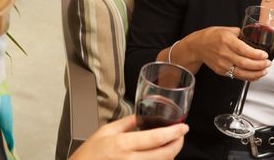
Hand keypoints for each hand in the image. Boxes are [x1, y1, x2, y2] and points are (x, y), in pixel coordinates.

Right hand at [70, 115, 188, 159]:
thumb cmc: (89, 154)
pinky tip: (160, 156)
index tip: (184, 127)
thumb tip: (141, 117)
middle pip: (165, 154)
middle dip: (178, 144)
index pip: (156, 138)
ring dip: (171, 155)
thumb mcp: (105, 131)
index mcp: (123, 144)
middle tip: (181, 135)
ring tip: (171, 144)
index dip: (174, 133)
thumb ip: (126, 123)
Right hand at [182, 26, 270, 80]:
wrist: (197, 46)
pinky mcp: (221, 71)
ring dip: (256, 73)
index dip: (256, 54)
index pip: (243, 50)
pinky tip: (256, 75)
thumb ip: (241, 34)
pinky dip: (248, 77)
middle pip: (245, 63)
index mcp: (226, 40)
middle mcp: (224, 53)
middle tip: (268, 63)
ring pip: (242, 72)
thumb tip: (254, 36)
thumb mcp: (226, 30)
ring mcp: (222, 64)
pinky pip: (237, 76)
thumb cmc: (211, 36)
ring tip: (264, 70)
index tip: (265, 55)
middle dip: (259, 65)